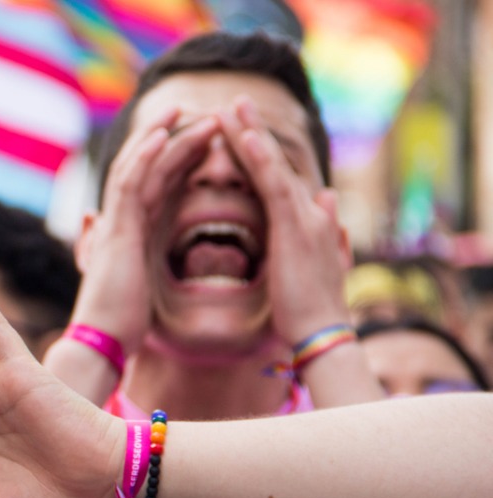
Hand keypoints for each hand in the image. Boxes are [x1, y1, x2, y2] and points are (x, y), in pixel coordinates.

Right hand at [71, 108, 222, 356]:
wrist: (103, 343)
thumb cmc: (123, 324)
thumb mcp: (140, 286)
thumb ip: (139, 261)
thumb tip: (130, 249)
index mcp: (133, 232)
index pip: (158, 183)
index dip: (181, 157)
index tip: (209, 137)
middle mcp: (122, 221)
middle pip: (149, 166)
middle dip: (176, 137)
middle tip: (204, 114)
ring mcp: (116, 223)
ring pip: (139, 166)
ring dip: (164, 136)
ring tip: (190, 111)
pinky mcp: (117, 232)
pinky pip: (129, 184)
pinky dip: (144, 155)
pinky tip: (162, 134)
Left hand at [220, 96, 351, 344]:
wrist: (322, 331)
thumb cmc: (309, 309)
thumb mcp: (309, 263)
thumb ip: (317, 229)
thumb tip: (327, 199)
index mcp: (301, 220)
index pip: (273, 179)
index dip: (256, 154)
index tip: (238, 131)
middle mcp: (306, 210)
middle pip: (273, 162)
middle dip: (252, 131)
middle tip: (234, 102)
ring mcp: (303, 214)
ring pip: (272, 164)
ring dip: (252, 132)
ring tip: (233, 105)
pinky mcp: (294, 225)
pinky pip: (273, 184)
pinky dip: (260, 158)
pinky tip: (244, 136)